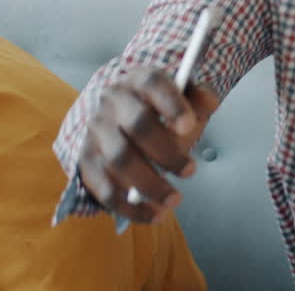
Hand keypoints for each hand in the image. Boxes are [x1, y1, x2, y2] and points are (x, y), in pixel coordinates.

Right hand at [78, 66, 220, 223]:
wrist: (121, 116)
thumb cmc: (161, 109)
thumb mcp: (183, 97)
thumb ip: (199, 98)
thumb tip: (208, 103)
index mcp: (139, 79)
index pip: (153, 83)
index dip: (171, 104)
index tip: (189, 126)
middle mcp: (112, 101)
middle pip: (137, 126)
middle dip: (167, 153)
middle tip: (190, 171)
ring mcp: (96, 130)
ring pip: (119, 160)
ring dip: (149, 185)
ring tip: (174, 200)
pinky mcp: (86, 159)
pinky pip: (103, 188)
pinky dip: (128, 207)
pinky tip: (152, 215)